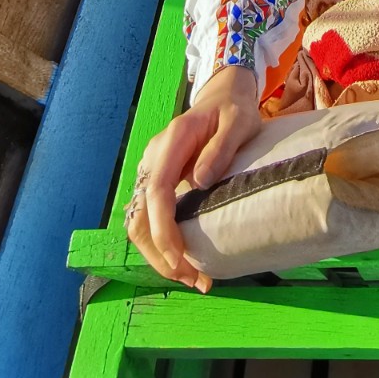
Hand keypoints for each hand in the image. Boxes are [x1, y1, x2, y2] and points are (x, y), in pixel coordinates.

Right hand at [126, 63, 262, 290]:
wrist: (223, 97)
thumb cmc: (234, 110)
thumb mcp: (239, 122)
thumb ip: (221, 148)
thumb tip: (200, 182)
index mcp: (172, 140)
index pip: (157, 190)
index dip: (164, 228)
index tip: (181, 257)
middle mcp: (154, 157)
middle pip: (140, 215)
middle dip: (160, 253)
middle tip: (194, 279)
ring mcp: (152, 171)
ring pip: (139, 222)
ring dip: (159, 255)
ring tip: (192, 278)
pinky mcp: (157, 183)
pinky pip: (150, 219)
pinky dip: (162, 245)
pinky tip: (185, 260)